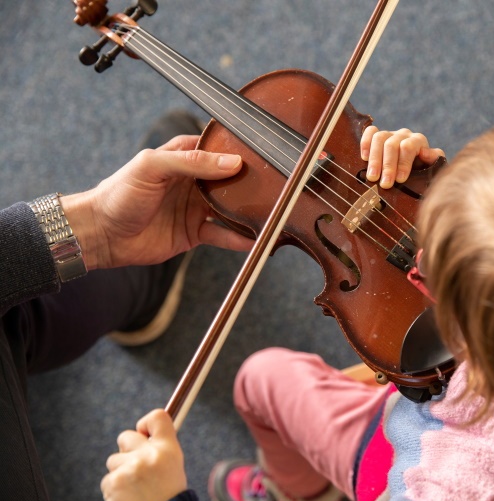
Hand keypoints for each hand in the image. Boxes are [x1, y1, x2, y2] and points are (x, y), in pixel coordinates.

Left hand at [60, 135, 254, 269]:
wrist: (100, 235)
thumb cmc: (118, 194)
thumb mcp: (152, 167)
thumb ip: (191, 162)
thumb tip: (231, 162)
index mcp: (183, 157)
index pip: (218, 149)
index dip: (238, 151)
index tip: (262, 155)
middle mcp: (193, 181)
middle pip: (230, 180)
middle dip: (250, 184)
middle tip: (273, 187)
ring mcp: (196, 207)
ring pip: (230, 208)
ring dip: (247, 212)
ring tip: (269, 214)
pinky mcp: (195, 232)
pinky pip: (222, 234)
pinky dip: (238, 238)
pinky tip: (254, 240)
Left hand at [101, 409, 186, 500]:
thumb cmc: (168, 498)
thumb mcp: (173, 467)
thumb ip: (160, 449)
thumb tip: (144, 433)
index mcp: (168, 449)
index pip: (157, 417)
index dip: (146, 423)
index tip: (144, 432)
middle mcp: (149, 454)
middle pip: (126, 436)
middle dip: (127, 450)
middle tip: (137, 468)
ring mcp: (130, 468)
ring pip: (113, 461)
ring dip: (120, 473)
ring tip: (134, 489)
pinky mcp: (114, 483)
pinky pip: (107, 480)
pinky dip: (114, 490)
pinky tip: (127, 499)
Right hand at [360, 126, 444, 188]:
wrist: (415, 170)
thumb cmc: (424, 172)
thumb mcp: (433, 168)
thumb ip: (434, 159)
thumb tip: (424, 152)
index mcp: (418, 141)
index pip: (408, 147)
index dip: (403, 163)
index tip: (400, 180)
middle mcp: (403, 135)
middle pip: (392, 144)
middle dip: (388, 165)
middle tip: (385, 184)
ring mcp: (390, 134)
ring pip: (379, 138)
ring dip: (374, 159)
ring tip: (372, 177)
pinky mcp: (377, 136)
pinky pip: (370, 132)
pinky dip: (365, 143)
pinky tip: (364, 158)